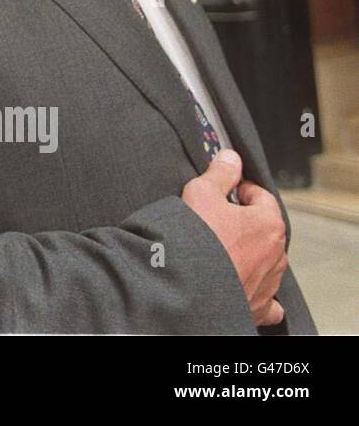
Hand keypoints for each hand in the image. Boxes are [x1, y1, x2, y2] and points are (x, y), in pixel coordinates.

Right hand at [181, 149, 287, 326]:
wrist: (187, 286)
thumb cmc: (197, 240)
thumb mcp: (202, 192)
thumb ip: (219, 173)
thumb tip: (231, 158)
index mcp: (269, 224)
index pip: (261, 197)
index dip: (240, 189)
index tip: (225, 190)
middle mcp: (276, 254)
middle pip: (264, 229)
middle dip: (244, 222)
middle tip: (215, 219)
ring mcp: (269, 282)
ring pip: (266, 261)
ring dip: (249, 254)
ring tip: (218, 250)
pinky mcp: (258, 306)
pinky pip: (267, 298)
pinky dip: (257, 290)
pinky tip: (240, 283)